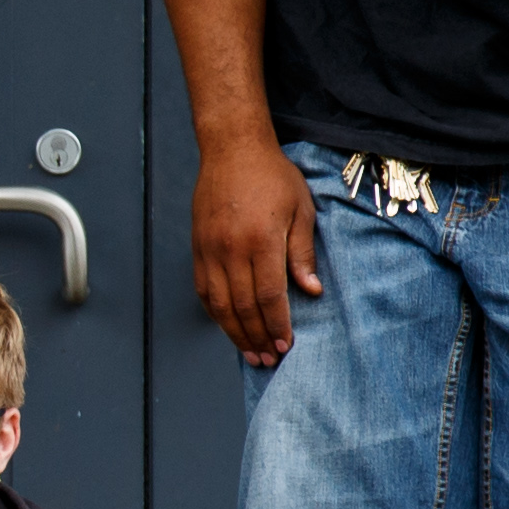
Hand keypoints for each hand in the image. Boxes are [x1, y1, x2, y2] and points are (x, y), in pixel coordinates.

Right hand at [191, 144, 324, 366]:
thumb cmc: (272, 176)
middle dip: (257, 338)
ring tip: (249, 352)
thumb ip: (302, 252)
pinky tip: (228, 326)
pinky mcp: (198, 248)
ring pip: (220, 304)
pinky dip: (216, 313)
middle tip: (268, 358)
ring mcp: (210, 250)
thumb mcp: (300, 209)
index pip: (269, 295)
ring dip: (235, 333)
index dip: (277, 325)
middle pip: (243, 307)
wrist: (232, 149)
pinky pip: (204, 290)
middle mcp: (231, 249)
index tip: (286, 345)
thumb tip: (310, 290)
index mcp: (261, 240)